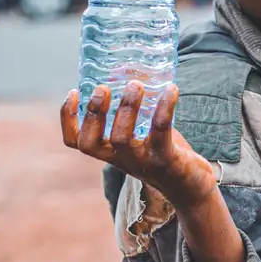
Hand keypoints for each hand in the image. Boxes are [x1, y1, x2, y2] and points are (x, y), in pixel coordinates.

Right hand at [62, 82, 245, 261]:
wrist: (192, 187)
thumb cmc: (165, 154)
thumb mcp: (144, 135)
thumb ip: (137, 112)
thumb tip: (132, 73)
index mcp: (110, 153)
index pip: (77, 142)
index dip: (68, 119)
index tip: (73, 92)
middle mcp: (121, 160)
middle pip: (92, 142)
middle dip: (93, 113)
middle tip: (103, 88)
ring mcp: (142, 162)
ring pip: (121, 139)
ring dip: (126, 108)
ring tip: (136, 85)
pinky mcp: (166, 161)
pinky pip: (161, 132)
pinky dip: (164, 108)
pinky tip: (171, 89)